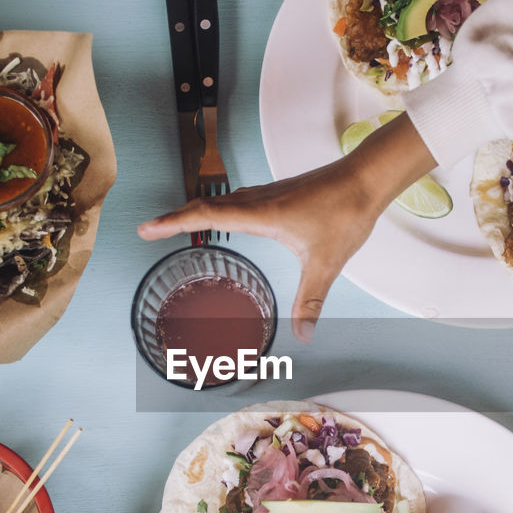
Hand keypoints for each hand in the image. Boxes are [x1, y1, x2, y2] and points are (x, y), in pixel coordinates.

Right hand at [138, 113, 436, 341]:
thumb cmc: (346, 213)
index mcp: (261, 214)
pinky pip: (237, 199)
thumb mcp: (326, 264)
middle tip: (148, 230)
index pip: (205, 215)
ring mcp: (267, 194)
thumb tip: (304, 334)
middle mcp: (258, 200)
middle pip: (205, 205)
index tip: (146, 229)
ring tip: (175, 224)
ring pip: (221, 200)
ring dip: (195, 211)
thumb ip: (311, 299)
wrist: (366, 178)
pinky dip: (218, 208)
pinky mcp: (278, 193)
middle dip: (174, 218)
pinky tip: (223, 217)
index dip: (173, 222)